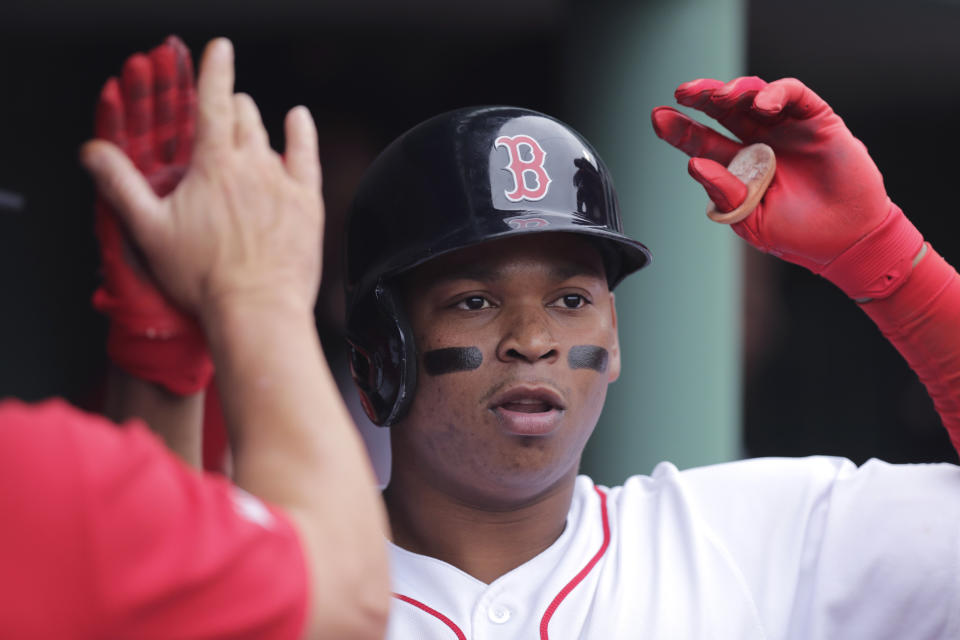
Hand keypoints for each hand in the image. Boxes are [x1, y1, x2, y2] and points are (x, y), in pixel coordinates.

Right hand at [82, 38, 323, 325]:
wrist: (258, 310)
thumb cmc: (204, 277)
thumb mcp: (149, 231)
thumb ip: (121, 186)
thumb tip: (93, 152)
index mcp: (214, 166)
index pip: (214, 103)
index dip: (216, 70)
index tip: (220, 48)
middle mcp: (252, 164)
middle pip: (244, 115)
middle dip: (231, 108)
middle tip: (222, 118)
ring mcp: (283, 181)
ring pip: (269, 135)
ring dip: (256, 128)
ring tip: (246, 136)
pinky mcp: (307, 201)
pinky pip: (307, 153)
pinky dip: (301, 131)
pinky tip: (298, 119)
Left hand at [651, 77, 921, 298]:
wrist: (847, 241)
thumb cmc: (797, 234)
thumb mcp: (751, 219)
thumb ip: (724, 193)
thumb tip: (694, 164)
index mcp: (739, 165)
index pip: (703, 141)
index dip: (680, 129)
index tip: (658, 118)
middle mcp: (759, 141)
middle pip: (724, 110)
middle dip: (702, 97)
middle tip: (683, 93)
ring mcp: (787, 129)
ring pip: (754, 95)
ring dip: (734, 91)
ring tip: (720, 98)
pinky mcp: (817, 120)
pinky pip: (793, 94)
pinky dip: (775, 93)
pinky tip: (762, 105)